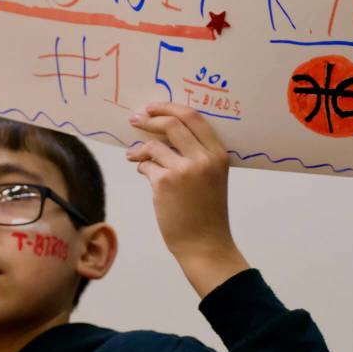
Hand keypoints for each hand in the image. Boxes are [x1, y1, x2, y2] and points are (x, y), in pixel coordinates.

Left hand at [127, 102, 250, 297]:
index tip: (153, 107)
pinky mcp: (165, 183)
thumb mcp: (212, 177)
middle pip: (172, 123)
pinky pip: (146, 165)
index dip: (170, 107)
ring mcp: (184, 170)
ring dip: (140, 149)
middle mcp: (203, 159)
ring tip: (134, 156)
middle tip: (135, 119)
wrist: (205, 244)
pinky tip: (144, 174)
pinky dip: (142, 167)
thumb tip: (163, 132)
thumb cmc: (206, 212)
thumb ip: (196, 153)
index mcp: (218, 154)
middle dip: (149, 118)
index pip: (194, 117)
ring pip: (154, 145)